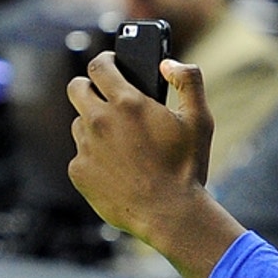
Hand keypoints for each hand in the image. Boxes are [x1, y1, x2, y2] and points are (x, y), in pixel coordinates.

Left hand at [67, 53, 243, 277]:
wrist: (170, 215)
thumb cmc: (187, 168)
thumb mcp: (200, 120)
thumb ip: (189, 81)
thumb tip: (167, 63)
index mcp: (127, 102)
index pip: (99, 66)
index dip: (105, 62)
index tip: (111, 65)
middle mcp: (100, 120)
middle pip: (77, 88)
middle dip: (90, 88)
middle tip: (106, 99)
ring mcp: (85, 147)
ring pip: (79, 123)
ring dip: (94, 126)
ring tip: (120, 144)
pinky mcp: (79, 171)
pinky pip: (81, 155)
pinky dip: (95, 158)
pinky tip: (117, 170)